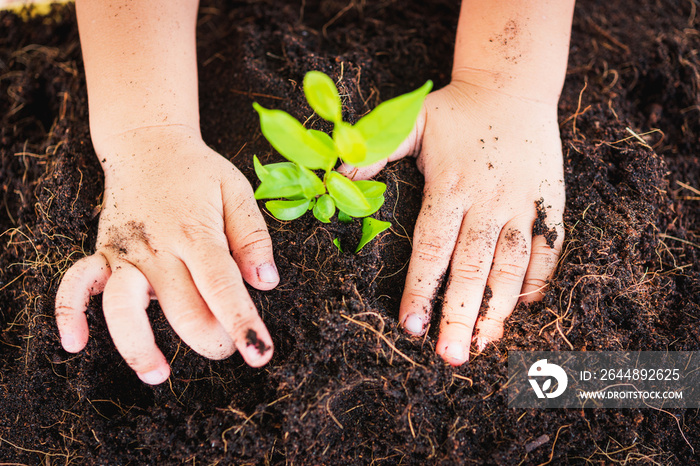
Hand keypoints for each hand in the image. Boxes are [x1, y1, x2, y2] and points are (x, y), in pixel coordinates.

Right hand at [55, 126, 278, 383]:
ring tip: (158, 374)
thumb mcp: (236, 192)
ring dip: (138, 346)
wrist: (146, 144)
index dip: (243, 324)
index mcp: (195, 232)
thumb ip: (253, 237)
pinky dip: (70, 314)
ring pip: (122, 307)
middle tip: (228, 344)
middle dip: (209, 339)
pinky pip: (75, 285)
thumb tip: (266, 282)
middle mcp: (157, 247)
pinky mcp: (101, 253)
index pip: (222, 287)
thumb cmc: (198, 172)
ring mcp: (124, 252)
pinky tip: (77, 343)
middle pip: (181, 309)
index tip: (260, 354)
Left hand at [352, 81, 564, 364]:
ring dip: (499, 307)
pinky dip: (538, 279)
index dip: (420, 288)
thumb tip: (335, 176)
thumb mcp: (408, 122)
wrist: (512, 85)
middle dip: (459, 313)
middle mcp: (488, 200)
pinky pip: (548, 248)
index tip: (412, 326)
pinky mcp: (549, 203)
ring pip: (513, 264)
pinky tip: (523, 307)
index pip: (432, 247)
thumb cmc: (455, 111)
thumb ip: (374, 152)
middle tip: (450, 356)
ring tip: (484, 343)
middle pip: (472, 266)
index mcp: (450, 186)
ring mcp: (522, 203)